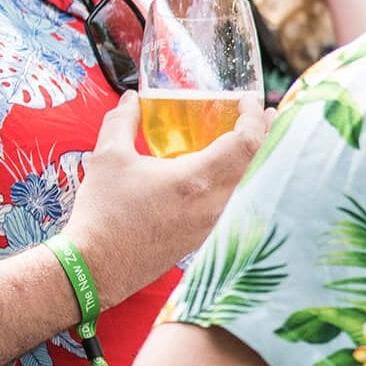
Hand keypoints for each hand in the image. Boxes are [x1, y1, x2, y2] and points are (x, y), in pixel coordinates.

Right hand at [59, 92, 265, 304]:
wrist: (98, 266)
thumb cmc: (104, 213)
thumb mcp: (109, 157)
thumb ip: (122, 121)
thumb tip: (131, 99)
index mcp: (197, 179)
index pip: (246, 142)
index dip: (254, 117)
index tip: (247, 101)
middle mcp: (215, 204)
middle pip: (260, 163)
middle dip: (267, 135)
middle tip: (267, 115)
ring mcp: (216, 224)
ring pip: (254, 187)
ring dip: (260, 160)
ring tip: (259, 140)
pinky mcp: (209, 238)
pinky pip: (241, 206)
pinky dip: (247, 183)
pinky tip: (236, 174)